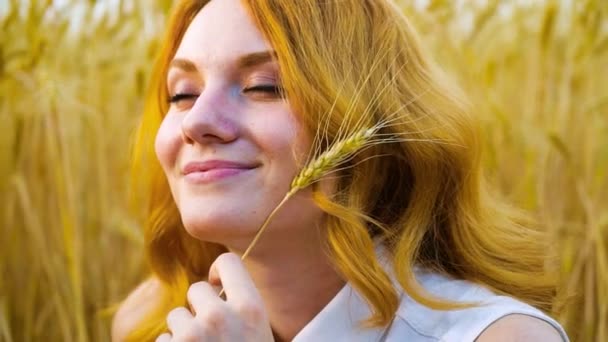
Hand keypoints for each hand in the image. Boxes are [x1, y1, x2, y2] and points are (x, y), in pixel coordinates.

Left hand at [156, 253, 273, 341]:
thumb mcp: (261, 330)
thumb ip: (244, 308)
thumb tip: (218, 288)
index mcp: (250, 308)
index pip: (228, 262)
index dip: (218, 272)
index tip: (218, 288)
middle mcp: (219, 317)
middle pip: (196, 288)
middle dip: (199, 307)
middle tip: (210, 331)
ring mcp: (192, 335)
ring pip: (176, 315)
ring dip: (184, 331)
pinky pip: (163, 340)